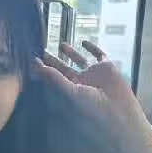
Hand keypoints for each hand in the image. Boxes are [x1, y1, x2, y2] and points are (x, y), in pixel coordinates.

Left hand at [35, 41, 149, 131]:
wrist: (119, 111)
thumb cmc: (93, 108)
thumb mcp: (72, 92)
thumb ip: (55, 78)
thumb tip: (37, 66)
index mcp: (69, 90)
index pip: (53, 77)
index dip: (43, 68)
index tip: (32, 58)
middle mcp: (80, 82)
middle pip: (63, 68)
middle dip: (53, 60)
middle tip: (42, 50)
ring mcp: (93, 74)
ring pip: (79, 60)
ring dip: (71, 53)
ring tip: (61, 44)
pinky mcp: (107, 68)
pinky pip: (99, 55)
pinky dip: (92, 48)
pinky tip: (84, 41)